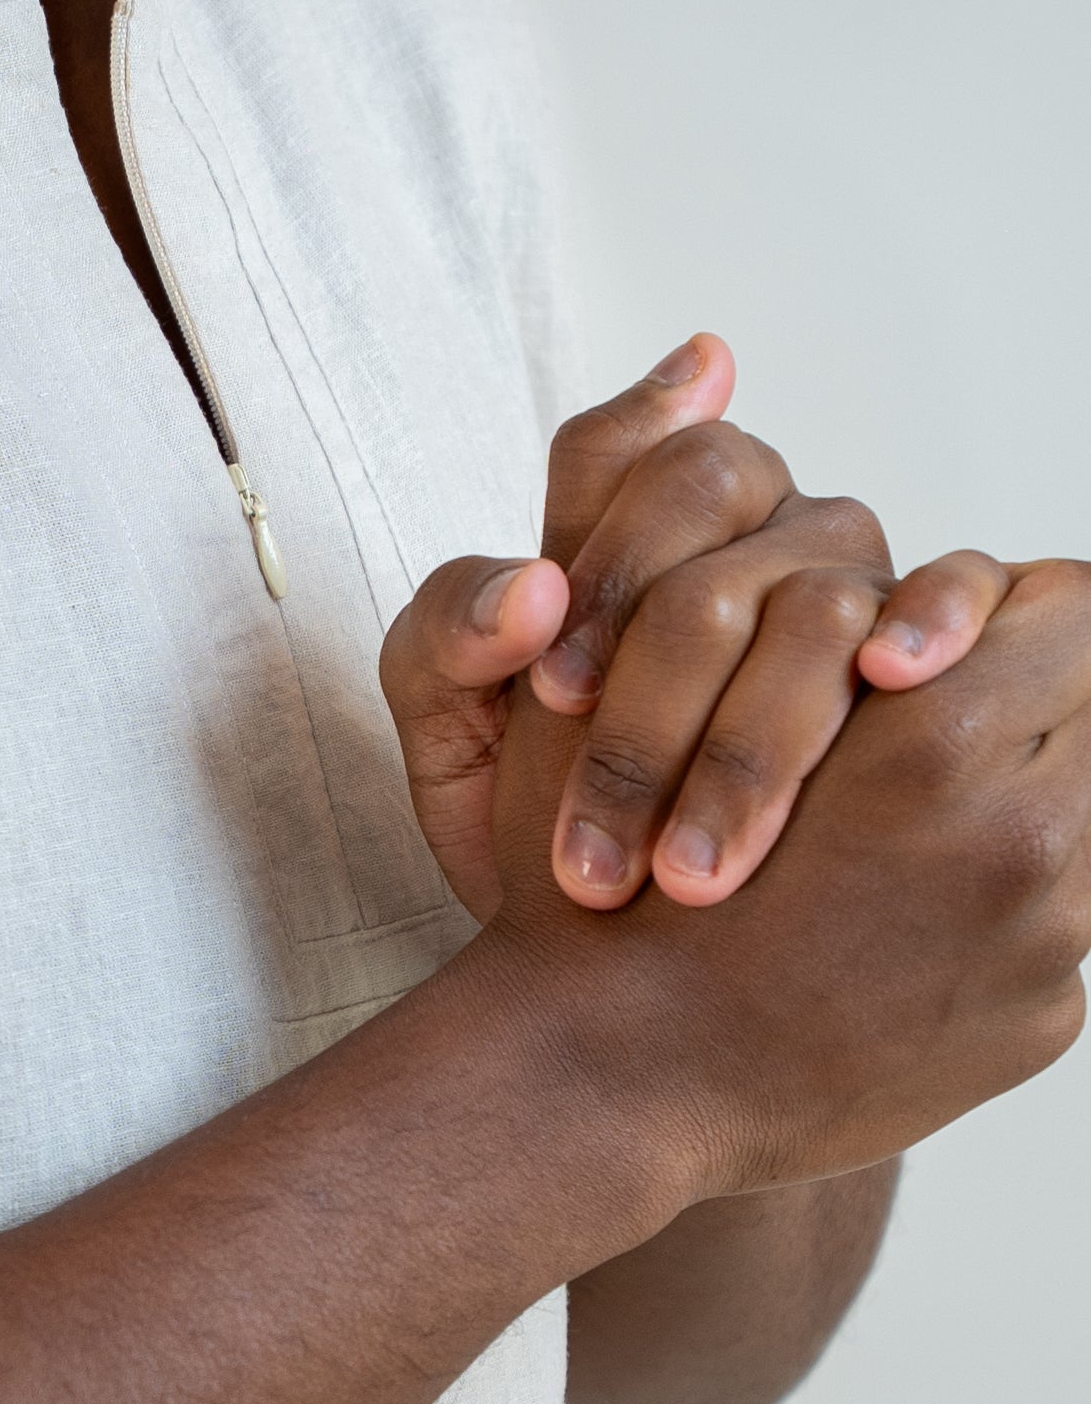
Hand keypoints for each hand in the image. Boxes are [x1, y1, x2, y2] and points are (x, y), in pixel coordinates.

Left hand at [381, 336, 1010, 918]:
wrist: (604, 949)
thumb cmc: (523, 812)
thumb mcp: (448, 733)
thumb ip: (450, 636)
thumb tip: (532, 589)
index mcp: (624, 515)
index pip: (612, 453)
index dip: (585, 561)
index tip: (554, 691)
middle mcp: (744, 522)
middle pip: (713, 493)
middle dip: (651, 674)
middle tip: (599, 829)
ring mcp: (843, 575)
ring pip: (816, 585)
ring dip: (747, 743)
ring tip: (689, 876)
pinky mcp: (921, 651)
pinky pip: (956, 588)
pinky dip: (934, 617)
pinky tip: (890, 678)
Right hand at [471, 550, 1090, 1192]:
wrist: (607, 1071)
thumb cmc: (616, 867)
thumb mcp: (673, 685)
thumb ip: (805, 598)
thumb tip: (881, 567)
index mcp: (936, 739)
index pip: (1076, 608)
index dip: (1016, 608)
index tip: (952, 638)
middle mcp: (1023, 841)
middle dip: (1040, 689)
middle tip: (953, 702)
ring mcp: (1045, 944)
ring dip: (1028, 793)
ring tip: (921, 812)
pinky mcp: (1038, 1023)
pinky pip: (1058, 925)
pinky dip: (993, 911)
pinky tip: (891, 926)